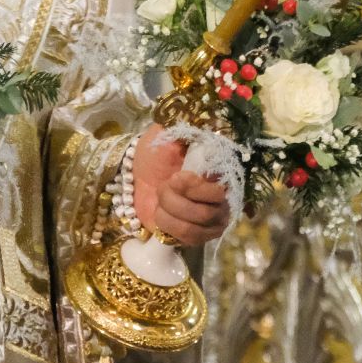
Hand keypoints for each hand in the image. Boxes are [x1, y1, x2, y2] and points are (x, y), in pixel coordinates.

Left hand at [132, 129, 231, 246]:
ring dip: (167, 211)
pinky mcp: (199, 236)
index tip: (175, 176)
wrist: (137, 175)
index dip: (195, 187)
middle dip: (173, 199)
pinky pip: (186, 240)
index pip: (221, 190)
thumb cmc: (157, 153)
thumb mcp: (166, 135)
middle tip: (163, 184)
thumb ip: (184, 129)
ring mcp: (213, 220)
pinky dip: (166, 226)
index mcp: (221, 172)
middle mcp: (224, 199)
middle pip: (205, 214)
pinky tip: (161, 213)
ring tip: (160, 198)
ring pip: (191, 228)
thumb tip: (200, 122)